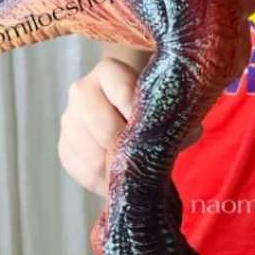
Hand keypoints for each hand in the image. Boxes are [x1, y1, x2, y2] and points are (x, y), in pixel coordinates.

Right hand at [58, 57, 202, 196]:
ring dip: (117, 172)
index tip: (155, 137)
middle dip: (129, 151)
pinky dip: (104, 183)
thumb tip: (191, 132)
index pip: (123, 94)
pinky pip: (83, 173)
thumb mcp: (161, 99)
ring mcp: (69, 120)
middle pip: (105, 129)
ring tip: (137, 175)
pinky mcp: (64, 147)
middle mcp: (81, 90)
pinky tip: (120, 181)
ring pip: (93, 156)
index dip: (141, 120)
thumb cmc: (148, 102)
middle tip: (147, 163)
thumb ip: (174, 113)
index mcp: (107, 71)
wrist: (121, 106)